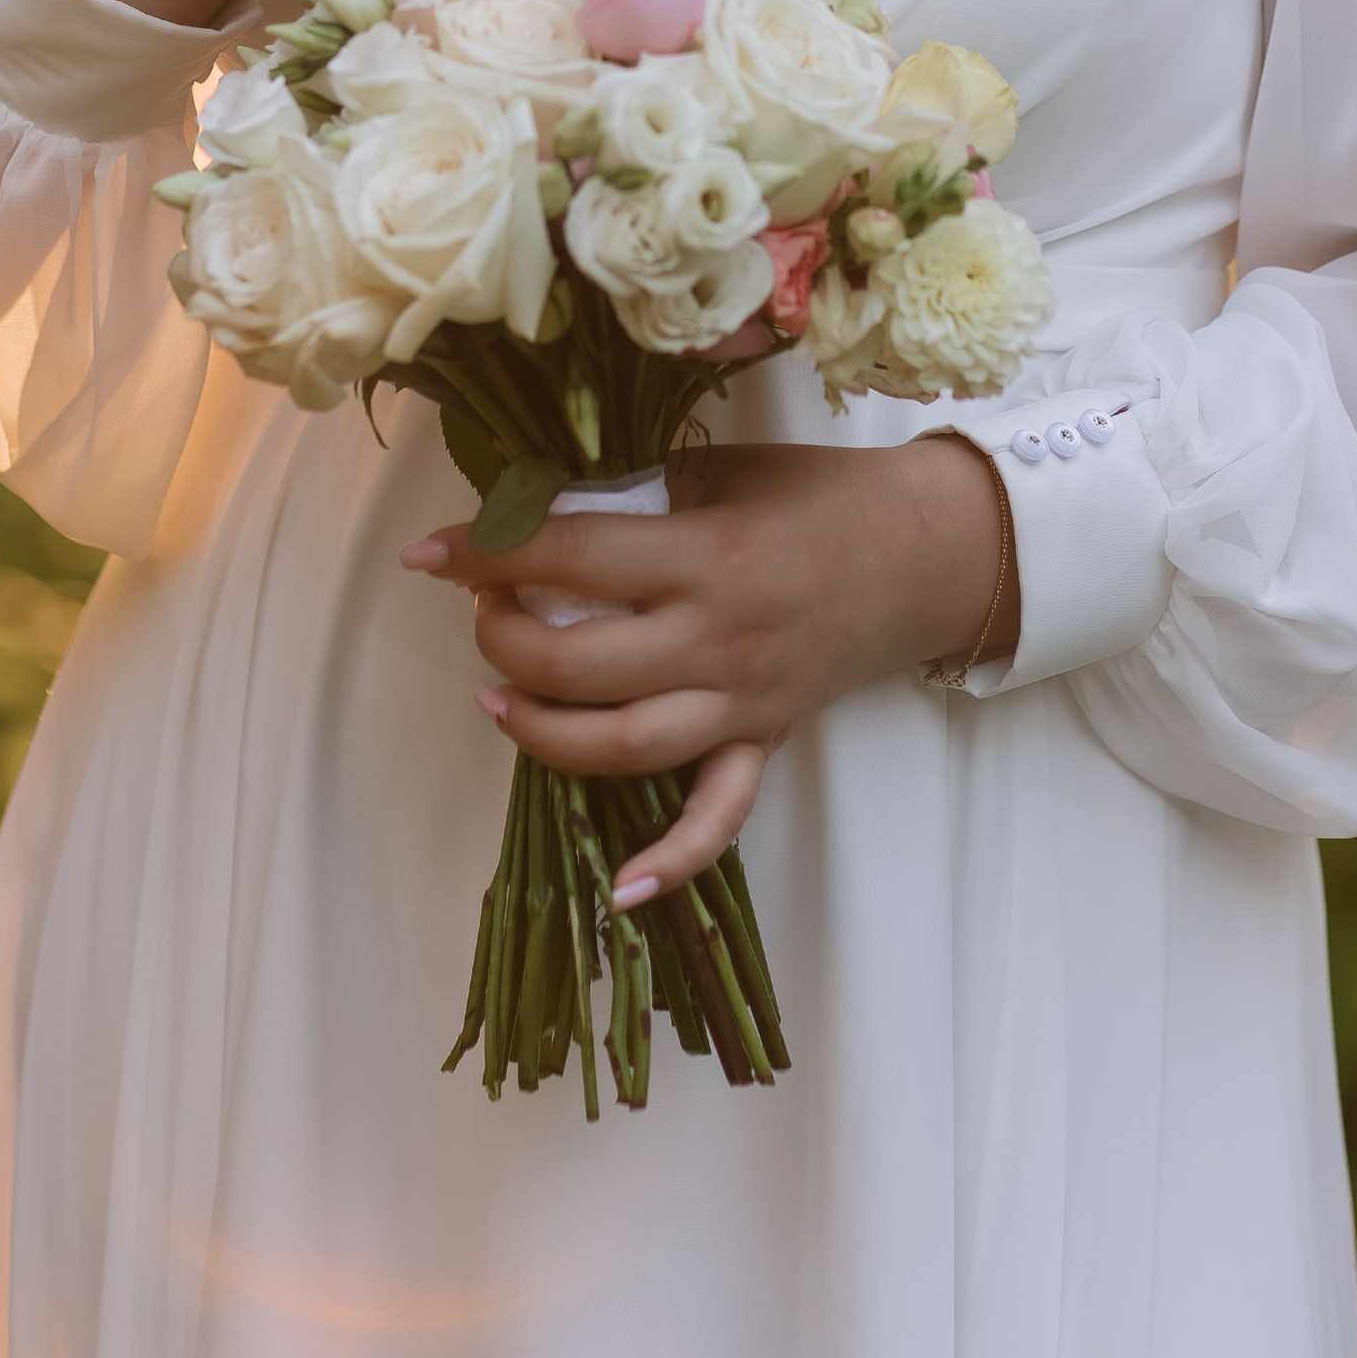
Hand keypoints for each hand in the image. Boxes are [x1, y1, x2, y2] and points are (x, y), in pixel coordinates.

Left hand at [399, 436, 1018, 906]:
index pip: (571, 559)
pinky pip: (717, 818)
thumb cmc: (818, 495)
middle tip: (484, 608)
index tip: (430, 552)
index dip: (487, 552)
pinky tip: (617, 889)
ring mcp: (742, 702)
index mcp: (707, 555)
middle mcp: (719, 639)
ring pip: (623, 747)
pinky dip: (670, 863)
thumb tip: (533, 509)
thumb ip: (634, 492)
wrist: (925, 550)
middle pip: (579, 664)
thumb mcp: (722, 468)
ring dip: (543, 730)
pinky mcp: (765, 741)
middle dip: (504, 639)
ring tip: (496, 696)